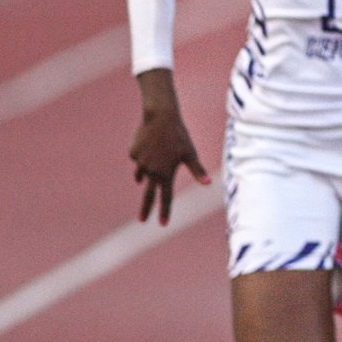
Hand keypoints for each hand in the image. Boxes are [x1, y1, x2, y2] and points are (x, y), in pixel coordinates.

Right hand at [128, 110, 208, 224]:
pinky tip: (151, 142)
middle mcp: (151, 171)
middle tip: (141, 221)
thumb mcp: (190, 153)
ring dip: (146, 173)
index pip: (165, 197)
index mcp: (165, 173)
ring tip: (150, 164)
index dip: (165, 211)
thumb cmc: (179, 136)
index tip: (162, 224)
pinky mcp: (133, 153)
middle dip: (146, 209)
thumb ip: (197, 170)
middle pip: (148, 194)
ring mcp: (140, 162)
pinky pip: (140, 157)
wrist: (160, 117)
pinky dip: (145, 154)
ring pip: (143, 172)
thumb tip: (209, 184)